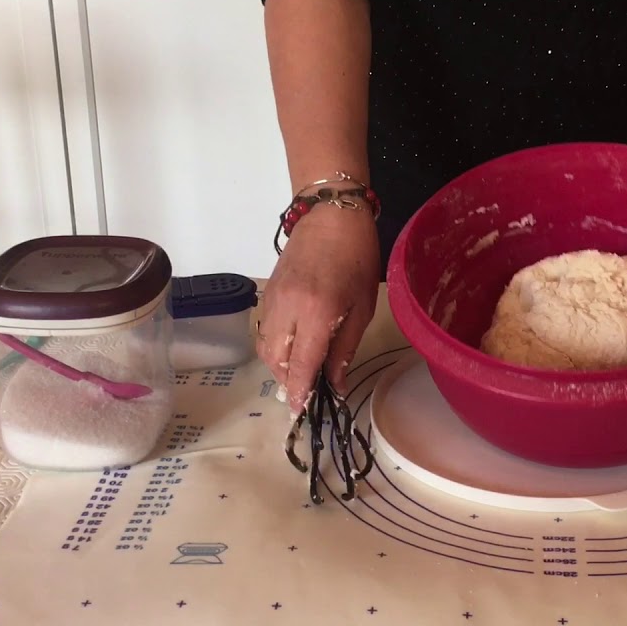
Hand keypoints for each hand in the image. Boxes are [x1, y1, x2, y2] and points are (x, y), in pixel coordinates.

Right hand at [257, 204, 380, 417]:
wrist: (331, 215)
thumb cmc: (357, 259)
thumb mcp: (362, 307)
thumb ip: (345, 348)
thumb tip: (334, 382)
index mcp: (316, 313)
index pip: (301, 364)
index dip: (300, 391)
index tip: (301, 411)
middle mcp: (287, 309)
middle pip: (277, 360)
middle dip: (289, 380)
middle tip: (308, 388)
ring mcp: (272, 300)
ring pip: (266, 347)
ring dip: (280, 365)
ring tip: (301, 369)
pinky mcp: (266, 292)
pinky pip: (264, 330)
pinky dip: (274, 346)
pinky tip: (292, 346)